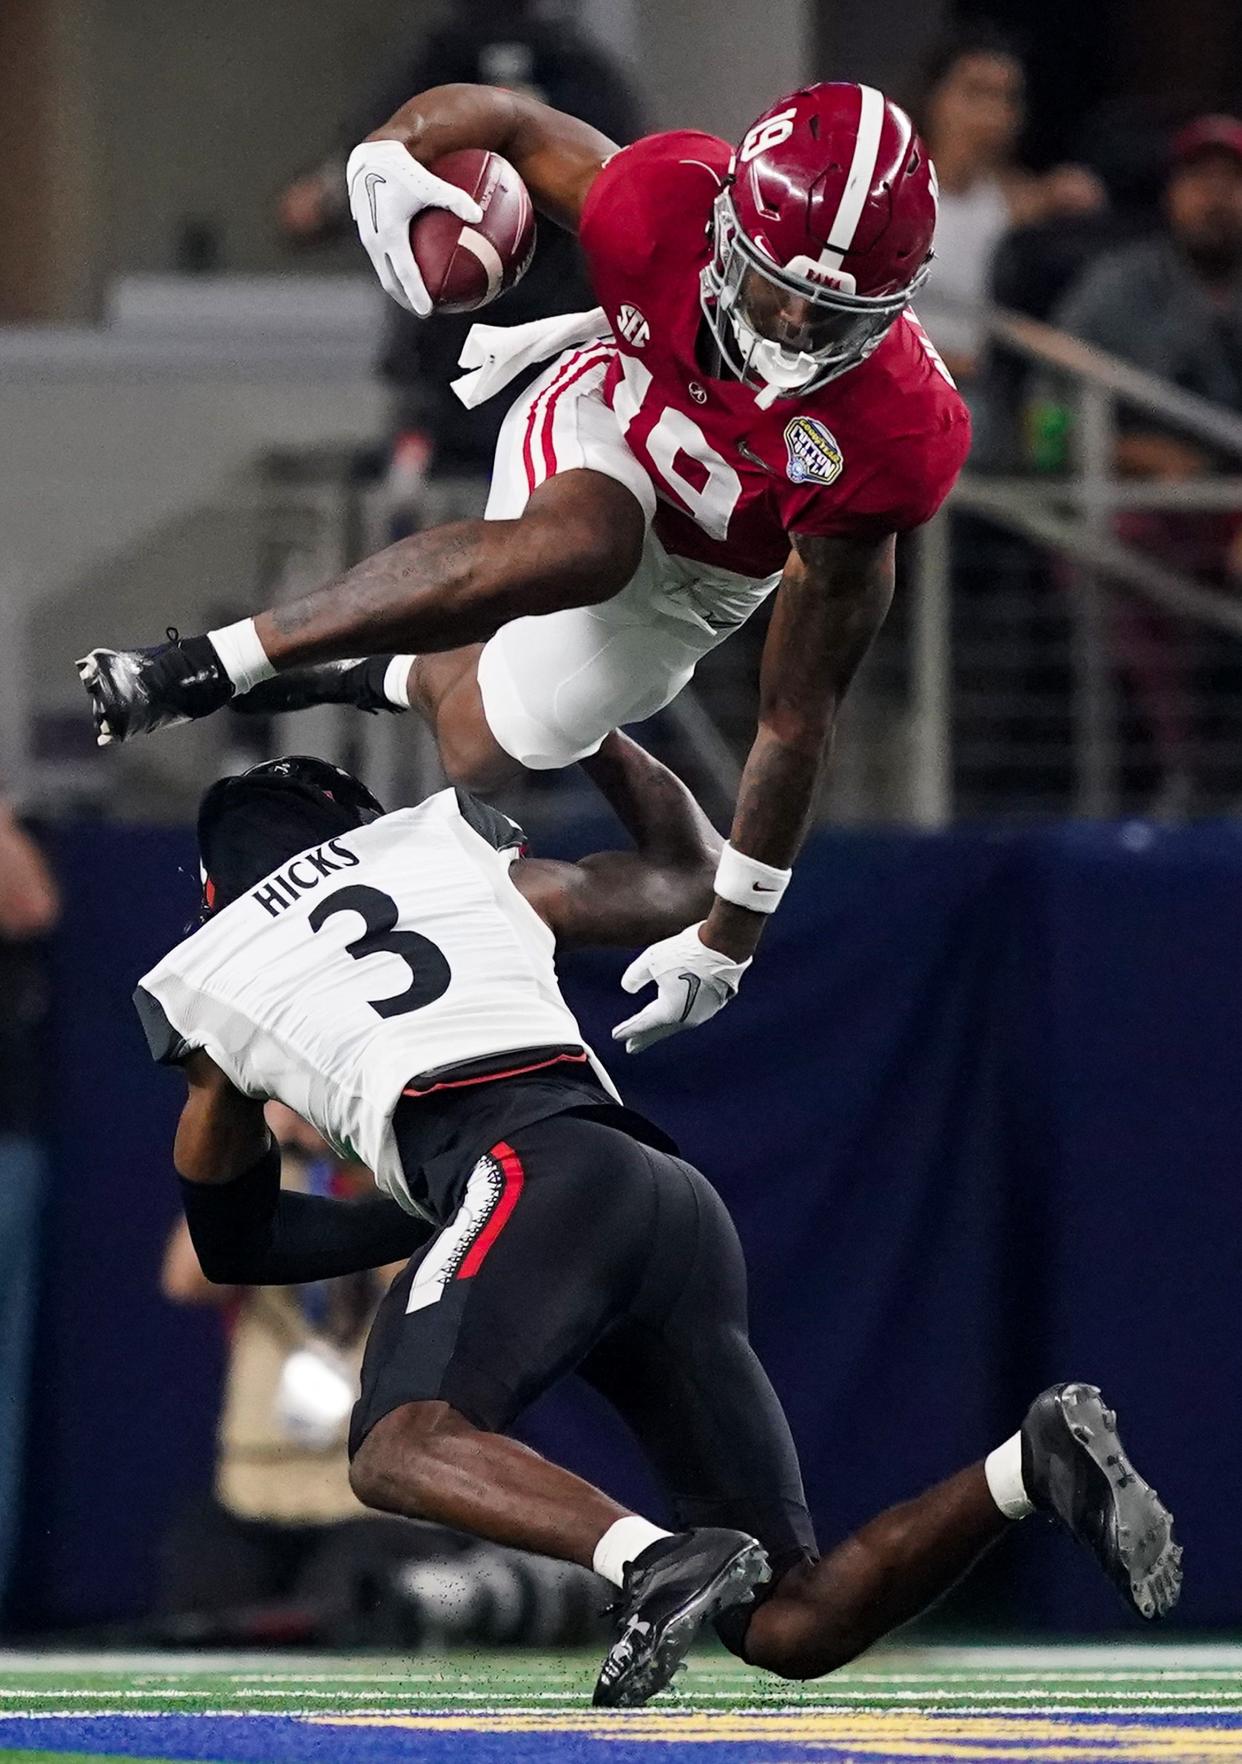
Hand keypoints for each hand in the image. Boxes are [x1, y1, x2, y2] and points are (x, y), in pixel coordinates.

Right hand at [346, 139, 482, 316]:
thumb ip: (455, 199)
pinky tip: (411, 268)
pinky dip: (394, 269)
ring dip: (399, 287)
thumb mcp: (429, 183)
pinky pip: (381, 258)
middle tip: (424, 310)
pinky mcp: (366, 232)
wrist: (369, 158)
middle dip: (406, 299)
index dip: (416, 294)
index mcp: (390, 233)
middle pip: (390, 281)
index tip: (427, 311)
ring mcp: (368, 237)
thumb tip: (479, 216)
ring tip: (416, 297)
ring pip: (384, 271)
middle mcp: (375, 240)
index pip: (405, 273)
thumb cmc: (401, 169)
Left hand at [612, 922, 750, 1054]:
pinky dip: (676, 1016)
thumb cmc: (687, 951)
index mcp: (669, 1012)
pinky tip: (674, 1013)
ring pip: (675, 1023)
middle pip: (659, 1030)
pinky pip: (689, 1014)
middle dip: (644, 1037)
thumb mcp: (652, 959)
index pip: (642, 1024)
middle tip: (630, 1047)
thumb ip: (635, 976)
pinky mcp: (712, 1004)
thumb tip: (627, 987)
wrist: (724, 947)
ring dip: (661, 1027)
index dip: (628, 1030)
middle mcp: (686, 1018)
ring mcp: (702, 1013)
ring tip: (652, 1030)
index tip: (616, 1036)